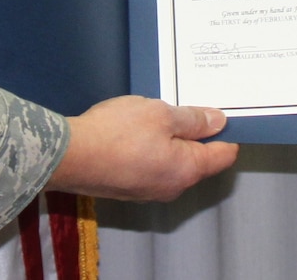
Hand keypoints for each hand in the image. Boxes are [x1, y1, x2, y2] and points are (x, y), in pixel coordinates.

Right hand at [46, 96, 238, 200]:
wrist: (68, 156)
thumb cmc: (118, 133)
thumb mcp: (160, 114)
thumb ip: (193, 119)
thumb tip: (219, 122)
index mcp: (187, 171)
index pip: (223, 156)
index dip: (228, 133)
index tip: (225, 114)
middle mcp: (171, 187)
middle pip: (197, 160)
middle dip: (196, 134)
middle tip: (186, 106)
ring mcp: (147, 190)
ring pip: (171, 162)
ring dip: (170, 140)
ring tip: (157, 114)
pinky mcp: (127, 187)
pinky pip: (150, 166)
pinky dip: (150, 148)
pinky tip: (135, 130)